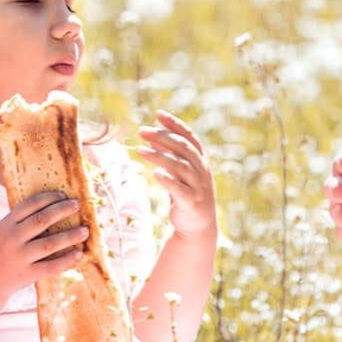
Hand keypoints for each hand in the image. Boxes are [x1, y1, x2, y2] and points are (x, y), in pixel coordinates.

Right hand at [0, 190, 90, 300]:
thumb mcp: (2, 230)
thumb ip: (21, 221)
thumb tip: (52, 207)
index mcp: (6, 223)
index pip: (29, 205)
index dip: (48, 198)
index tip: (63, 194)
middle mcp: (12, 238)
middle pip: (42, 220)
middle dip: (62, 210)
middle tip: (78, 205)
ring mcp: (19, 257)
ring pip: (49, 244)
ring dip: (70, 236)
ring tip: (84, 230)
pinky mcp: (26, 275)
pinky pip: (50, 267)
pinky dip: (66, 260)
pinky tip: (79, 254)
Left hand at [137, 110, 217, 237]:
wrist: (197, 227)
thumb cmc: (186, 194)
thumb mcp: (178, 173)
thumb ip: (168, 155)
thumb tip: (151, 136)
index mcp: (201, 161)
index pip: (189, 137)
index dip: (175, 124)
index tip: (158, 114)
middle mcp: (202, 171)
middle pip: (183, 148)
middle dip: (163, 137)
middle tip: (142, 130)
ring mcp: (198, 187)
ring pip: (179, 166)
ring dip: (159, 156)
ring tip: (140, 150)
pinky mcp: (192, 202)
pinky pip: (179, 189)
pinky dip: (168, 180)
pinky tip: (155, 173)